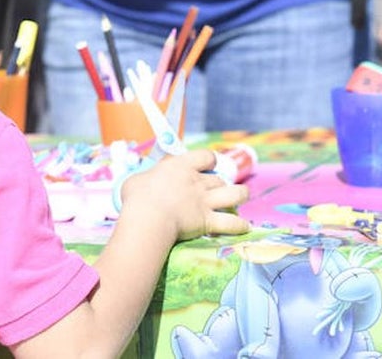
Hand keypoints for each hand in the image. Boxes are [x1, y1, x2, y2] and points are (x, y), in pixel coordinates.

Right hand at [120, 149, 248, 241]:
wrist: (149, 218)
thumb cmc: (138, 197)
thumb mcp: (137, 180)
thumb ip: (147, 178)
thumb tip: (145, 182)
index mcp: (181, 166)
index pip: (205, 156)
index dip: (209, 160)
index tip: (206, 165)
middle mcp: (197, 181)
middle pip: (218, 179)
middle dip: (220, 184)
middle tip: (215, 191)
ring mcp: (205, 201)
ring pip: (234, 194)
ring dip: (240, 195)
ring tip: (241, 197)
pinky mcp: (208, 221)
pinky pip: (231, 223)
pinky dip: (239, 225)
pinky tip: (244, 225)